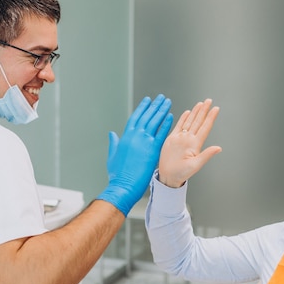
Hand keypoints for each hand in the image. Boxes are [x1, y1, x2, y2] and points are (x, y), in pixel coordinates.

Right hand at [97, 95, 173, 214]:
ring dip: (161, 111)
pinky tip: (171, 116)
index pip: (135, 118)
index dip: (142, 108)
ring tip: (167, 102)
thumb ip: (113, 143)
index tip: (148, 101)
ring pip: (154, 122)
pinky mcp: (152, 150)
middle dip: (154, 106)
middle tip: (161, 98)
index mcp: (125, 137)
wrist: (123, 186)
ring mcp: (144, 142)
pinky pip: (161, 134)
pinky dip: (166, 124)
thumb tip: (112, 134)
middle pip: (146, 117)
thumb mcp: (112, 156)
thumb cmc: (117, 175)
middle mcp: (135, 136)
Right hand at [158, 99, 221, 187]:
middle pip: (199, 121)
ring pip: (190, 121)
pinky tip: (187, 112)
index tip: (216, 109)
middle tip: (209, 101)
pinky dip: (183, 118)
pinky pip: (179, 126)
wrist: (168, 175)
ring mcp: (181, 138)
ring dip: (195, 112)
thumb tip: (219, 148)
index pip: (205, 127)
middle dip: (204, 110)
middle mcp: (189, 139)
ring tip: (200, 104)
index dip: (210, 118)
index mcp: (196, 144)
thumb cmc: (181, 173)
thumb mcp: (195, 165)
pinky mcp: (172, 139)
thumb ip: (206, 155)